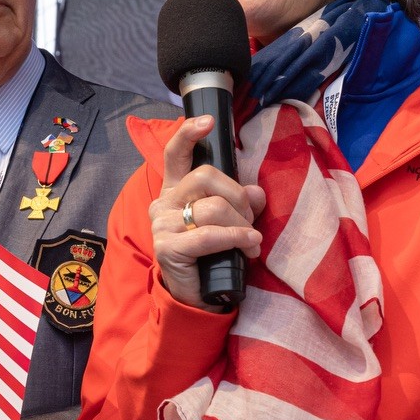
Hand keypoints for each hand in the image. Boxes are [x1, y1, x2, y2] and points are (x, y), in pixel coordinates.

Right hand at [150, 115, 264, 310]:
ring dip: (241, 223)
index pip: (176, 154)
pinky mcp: (168, 247)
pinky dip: (235, 238)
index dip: (189, 134)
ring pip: (212, 207)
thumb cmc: (211, 256)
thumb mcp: (228, 223)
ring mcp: (163, 224)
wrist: (194, 297)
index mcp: (176, 190)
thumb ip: (239, 202)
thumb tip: (256, 192)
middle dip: (238, 197)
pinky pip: (208, 235)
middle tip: (251, 221)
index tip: (208, 122)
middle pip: (206, 177)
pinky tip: (249, 245)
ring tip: (252, 242)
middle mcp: (165, 202)